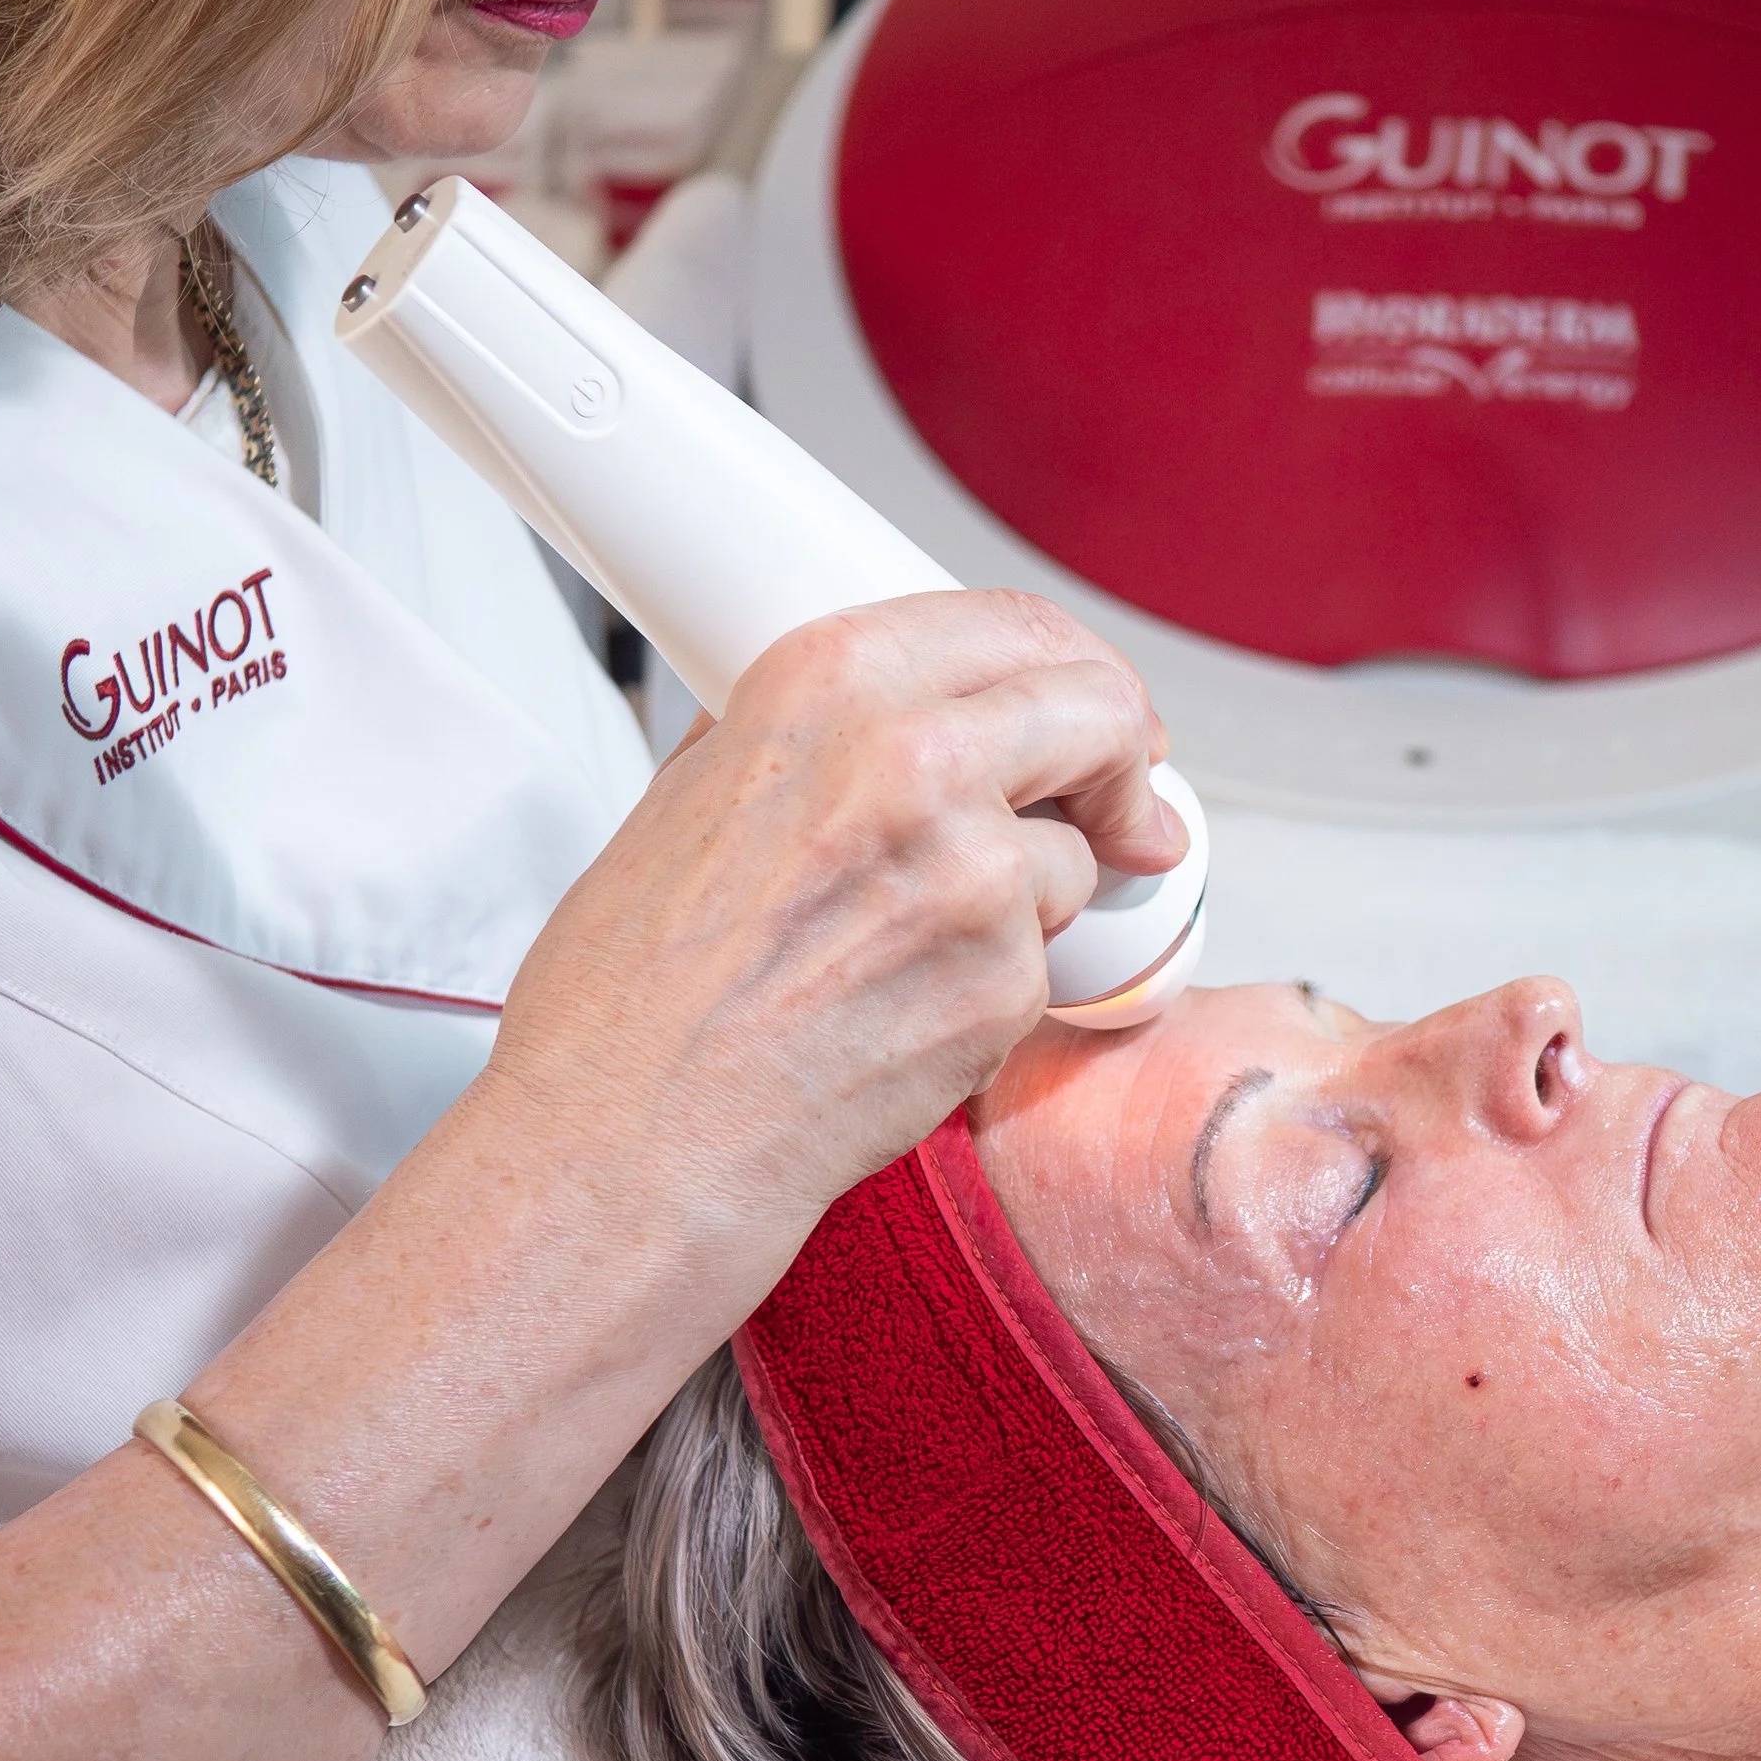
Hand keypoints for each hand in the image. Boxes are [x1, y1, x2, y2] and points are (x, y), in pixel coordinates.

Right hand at [483, 588, 1183, 1302]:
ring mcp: (972, 870)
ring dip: (1036, 897)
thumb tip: (877, 713)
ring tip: (913, 952)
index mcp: (830, 680)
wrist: (633, 1134)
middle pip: (1096, 710)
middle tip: (1127, 806)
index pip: (1016, 626)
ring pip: (1079, 855)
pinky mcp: (1006, 979)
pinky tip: (904, 1013)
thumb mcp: (689, 794)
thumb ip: (803, 735)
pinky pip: (1046, 962)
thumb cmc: (635, 993)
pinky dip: (999, 987)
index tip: (1101, 712)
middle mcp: (912, 754)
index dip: (1081, 671)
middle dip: (1125, 761)